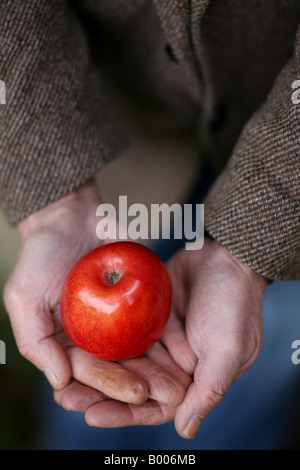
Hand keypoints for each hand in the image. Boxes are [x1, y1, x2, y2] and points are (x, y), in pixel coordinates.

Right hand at [4, 181, 190, 409]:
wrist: (69, 216)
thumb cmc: (40, 256)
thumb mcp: (23, 298)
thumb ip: (35, 342)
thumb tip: (61, 383)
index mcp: (66, 343)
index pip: (87, 372)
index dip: (109, 386)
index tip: (133, 393)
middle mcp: (93, 337)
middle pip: (118, 367)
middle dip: (141, 384)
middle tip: (166, 395)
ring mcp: (116, 320)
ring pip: (138, 351)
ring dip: (159, 371)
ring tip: (180, 385)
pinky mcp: (136, 301)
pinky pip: (152, 321)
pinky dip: (167, 339)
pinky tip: (185, 353)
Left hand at [82, 238, 266, 437]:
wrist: (227, 258)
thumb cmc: (234, 305)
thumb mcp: (228, 348)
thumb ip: (209, 388)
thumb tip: (185, 431)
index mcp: (193, 379)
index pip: (156, 405)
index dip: (125, 413)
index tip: (93, 415)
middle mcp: (172, 364)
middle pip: (132, 385)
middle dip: (100, 394)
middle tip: (67, 400)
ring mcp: (158, 340)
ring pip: (123, 360)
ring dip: (95, 369)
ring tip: (63, 378)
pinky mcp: (147, 318)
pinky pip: (122, 332)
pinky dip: (102, 339)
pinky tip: (76, 343)